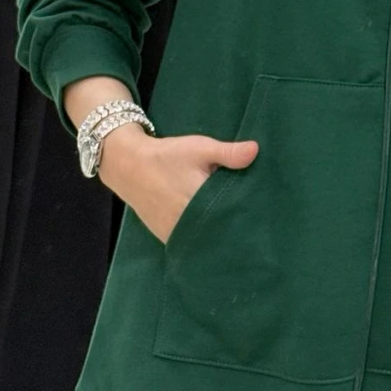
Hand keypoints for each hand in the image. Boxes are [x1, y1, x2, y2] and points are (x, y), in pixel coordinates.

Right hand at [97, 122, 258, 245]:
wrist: (129, 166)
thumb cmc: (168, 156)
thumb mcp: (200, 148)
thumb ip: (228, 152)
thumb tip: (256, 150)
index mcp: (199, 201)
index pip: (231, 216)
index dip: (247, 216)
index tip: (261, 215)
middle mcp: (187, 223)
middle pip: (221, 232)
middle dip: (236, 228)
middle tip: (255, 224)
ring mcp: (175, 233)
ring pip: (206, 240)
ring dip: (220, 235)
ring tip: (240, 231)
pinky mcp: (167, 237)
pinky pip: (191, 242)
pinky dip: (204, 238)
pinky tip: (217, 233)